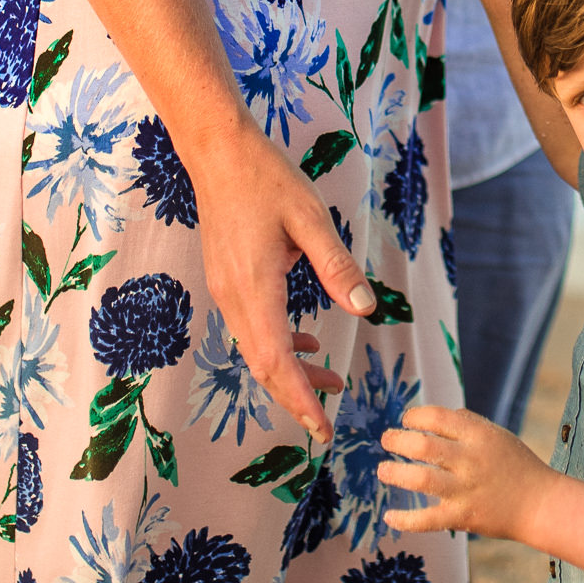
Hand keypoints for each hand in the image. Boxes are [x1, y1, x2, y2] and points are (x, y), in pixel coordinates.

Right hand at [186, 121, 374, 444]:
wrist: (218, 155)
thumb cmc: (266, 180)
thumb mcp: (311, 219)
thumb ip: (337, 267)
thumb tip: (366, 310)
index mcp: (255, 288)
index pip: (277, 360)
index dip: (299, 398)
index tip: (320, 427)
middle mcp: (234, 298)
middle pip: (263, 366)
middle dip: (295, 398)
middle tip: (325, 427)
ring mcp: (226, 291)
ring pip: (256, 350)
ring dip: (290, 373)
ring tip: (331, 383)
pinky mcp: (228, 282)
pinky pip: (253, 329)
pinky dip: (279, 346)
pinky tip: (306, 342)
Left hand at [378, 405, 560, 539]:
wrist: (540, 504)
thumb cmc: (518, 466)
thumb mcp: (498, 436)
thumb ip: (468, 425)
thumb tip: (436, 416)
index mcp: (480, 435)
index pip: (439, 417)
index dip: (415, 416)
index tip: (406, 420)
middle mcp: (471, 460)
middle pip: (424, 445)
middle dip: (398, 440)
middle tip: (387, 440)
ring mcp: (466, 489)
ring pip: (421, 478)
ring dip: (395, 473)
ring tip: (383, 470)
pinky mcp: (463, 516)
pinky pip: (427, 520)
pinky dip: (405, 520)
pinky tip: (390, 517)